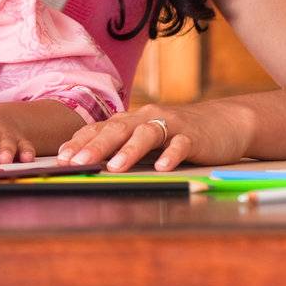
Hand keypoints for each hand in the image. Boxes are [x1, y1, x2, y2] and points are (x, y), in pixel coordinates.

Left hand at [56, 99, 253, 172]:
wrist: (225, 123)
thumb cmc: (178, 134)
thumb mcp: (147, 139)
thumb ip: (122, 147)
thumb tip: (88, 163)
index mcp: (132, 120)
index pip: (100, 128)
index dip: (80, 141)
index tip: (61, 158)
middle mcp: (148, 117)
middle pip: (118, 129)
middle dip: (96, 146)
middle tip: (77, 162)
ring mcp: (172, 125)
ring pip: (147, 134)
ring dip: (129, 150)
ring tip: (115, 168)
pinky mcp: (195, 136)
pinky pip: (181, 144)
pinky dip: (171, 155)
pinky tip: (162, 168)